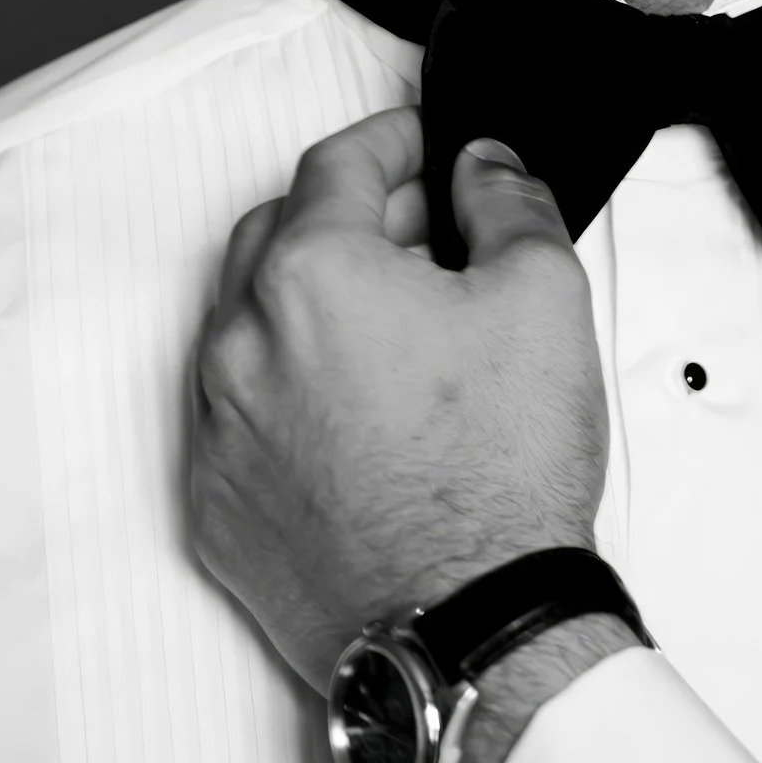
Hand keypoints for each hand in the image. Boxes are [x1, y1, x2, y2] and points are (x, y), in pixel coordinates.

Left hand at [191, 107, 610, 692]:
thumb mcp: (543, 296)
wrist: (469, 622)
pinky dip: (289, 391)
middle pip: (277, 235)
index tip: (424, 145)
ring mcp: (220, 430)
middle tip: (419, 228)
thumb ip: (507, 204)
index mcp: (311, 274)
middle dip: (346, 214)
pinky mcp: (218, 506)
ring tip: (396, 327)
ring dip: (311, 305)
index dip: (393, 140)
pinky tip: (357, 411)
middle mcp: (241, 344)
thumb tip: (482, 169)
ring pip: (249, 326)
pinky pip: (240, 416)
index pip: (338, 165)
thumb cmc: (498, 477)